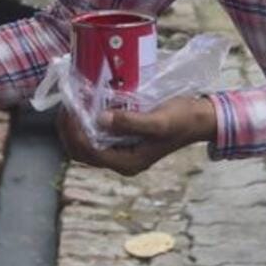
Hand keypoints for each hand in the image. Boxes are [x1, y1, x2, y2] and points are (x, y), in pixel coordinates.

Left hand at [56, 95, 217, 176]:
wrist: (199, 119)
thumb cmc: (181, 120)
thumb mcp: (158, 121)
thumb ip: (129, 122)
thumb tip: (100, 119)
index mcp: (127, 162)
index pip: (89, 152)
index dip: (74, 132)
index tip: (71, 109)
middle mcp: (121, 161)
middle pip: (82, 151)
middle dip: (69, 130)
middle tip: (66, 104)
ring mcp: (121, 151)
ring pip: (86, 144)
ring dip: (76, 125)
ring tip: (73, 102)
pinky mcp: (123, 140)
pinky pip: (97, 135)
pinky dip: (87, 122)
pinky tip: (87, 104)